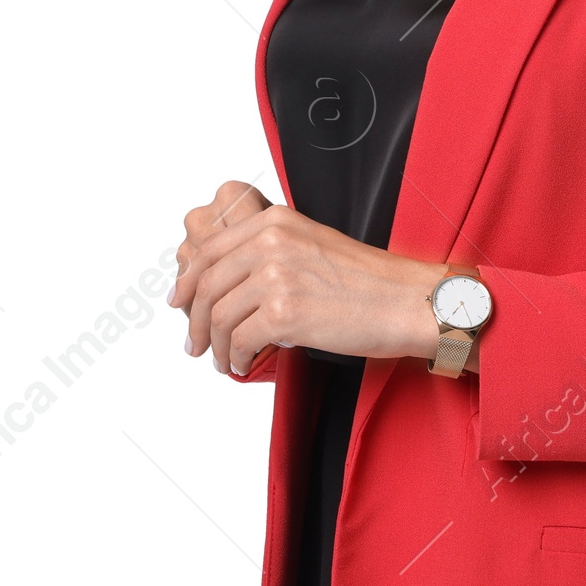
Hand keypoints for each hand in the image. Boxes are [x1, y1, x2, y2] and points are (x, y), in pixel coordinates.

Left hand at [171, 201, 447, 375]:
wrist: (404, 299)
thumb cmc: (366, 280)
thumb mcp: (312, 244)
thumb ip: (270, 252)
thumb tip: (227, 283)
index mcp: (276, 220)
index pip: (210, 249)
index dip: (188, 281)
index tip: (180, 302)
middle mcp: (272, 241)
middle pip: (206, 284)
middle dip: (195, 320)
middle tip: (195, 344)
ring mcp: (277, 275)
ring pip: (218, 316)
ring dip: (215, 345)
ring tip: (223, 359)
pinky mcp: (285, 312)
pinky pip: (239, 341)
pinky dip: (235, 358)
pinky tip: (243, 364)